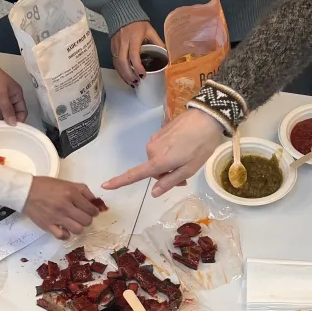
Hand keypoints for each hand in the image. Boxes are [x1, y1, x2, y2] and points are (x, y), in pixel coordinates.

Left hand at [0, 57, 27, 124]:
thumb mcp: (1, 93)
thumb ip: (7, 109)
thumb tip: (14, 124)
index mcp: (16, 95)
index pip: (22, 111)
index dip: (19, 120)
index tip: (15, 129)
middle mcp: (8, 99)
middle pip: (11, 115)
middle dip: (7, 121)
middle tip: (2, 128)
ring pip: (0, 115)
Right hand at [23, 176, 102, 238]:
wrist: (25, 191)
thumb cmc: (46, 186)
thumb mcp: (67, 183)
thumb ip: (82, 190)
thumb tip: (94, 201)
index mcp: (71, 193)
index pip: (91, 209)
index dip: (94, 211)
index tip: (91, 211)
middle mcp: (65, 206)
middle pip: (87, 221)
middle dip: (87, 219)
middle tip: (82, 217)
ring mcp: (56, 217)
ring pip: (78, 229)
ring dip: (79, 227)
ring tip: (74, 223)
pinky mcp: (48, 226)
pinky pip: (63, 236)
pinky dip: (66, 234)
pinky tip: (64, 229)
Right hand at [103, 108, 223, 196]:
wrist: (207, 117)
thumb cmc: (200, 146)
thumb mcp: (189, 169)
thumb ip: (170, 181)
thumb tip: (154, 193)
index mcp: (158, 161)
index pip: (135, 174)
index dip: (120, 181)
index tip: (105, 186)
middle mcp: (151, 150)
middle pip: (152, 169)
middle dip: (166, 175)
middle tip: (185, 177)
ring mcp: (155, 139)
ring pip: (157, 159)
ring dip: (168, 164)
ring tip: (187, 160)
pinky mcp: (160, 131)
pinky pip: (161, 149)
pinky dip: (169, 153)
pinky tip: (184, 148)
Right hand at [110, 21, 163, 85]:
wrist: (122, 13)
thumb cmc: (138, 23)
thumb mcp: (150, 30)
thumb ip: (158, 42)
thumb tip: (167, 55)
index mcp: (133, 37)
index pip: (133, 55)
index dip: (137, 67)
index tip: (143, 75)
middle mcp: (123, 42)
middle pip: (123, 62)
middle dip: (129, 74)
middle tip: (137, 82)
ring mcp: (116, 45)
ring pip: (117, 63)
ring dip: (124, 75)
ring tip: (132, 83)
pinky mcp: (112, 47)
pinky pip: (114, 61)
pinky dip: (120, 71)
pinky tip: (126, 76)